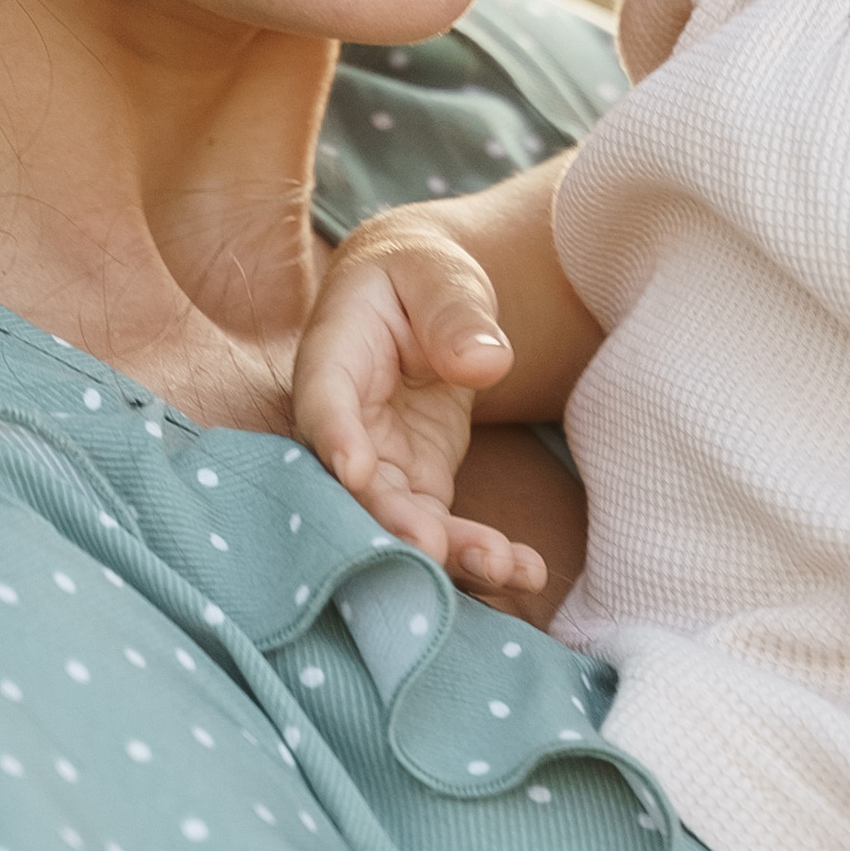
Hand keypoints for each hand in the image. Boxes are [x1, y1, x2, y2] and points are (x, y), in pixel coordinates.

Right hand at [292, 218, 541, 602]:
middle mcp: (345, 424)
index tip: (355, 470)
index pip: (323, 403)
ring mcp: (379, 462)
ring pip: (397, 520)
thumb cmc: (422, 278)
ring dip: (446, 554)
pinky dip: (477, 555)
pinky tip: (526, 574)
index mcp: (333, 358)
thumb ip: (455, 313)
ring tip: (503, 569)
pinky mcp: (417, 485)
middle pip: (355, 485)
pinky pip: (439, 528)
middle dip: (394, 524)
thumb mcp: (440, 276)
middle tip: (438, 552)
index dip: (335, 439)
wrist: (424, 300)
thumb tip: (484, 362)